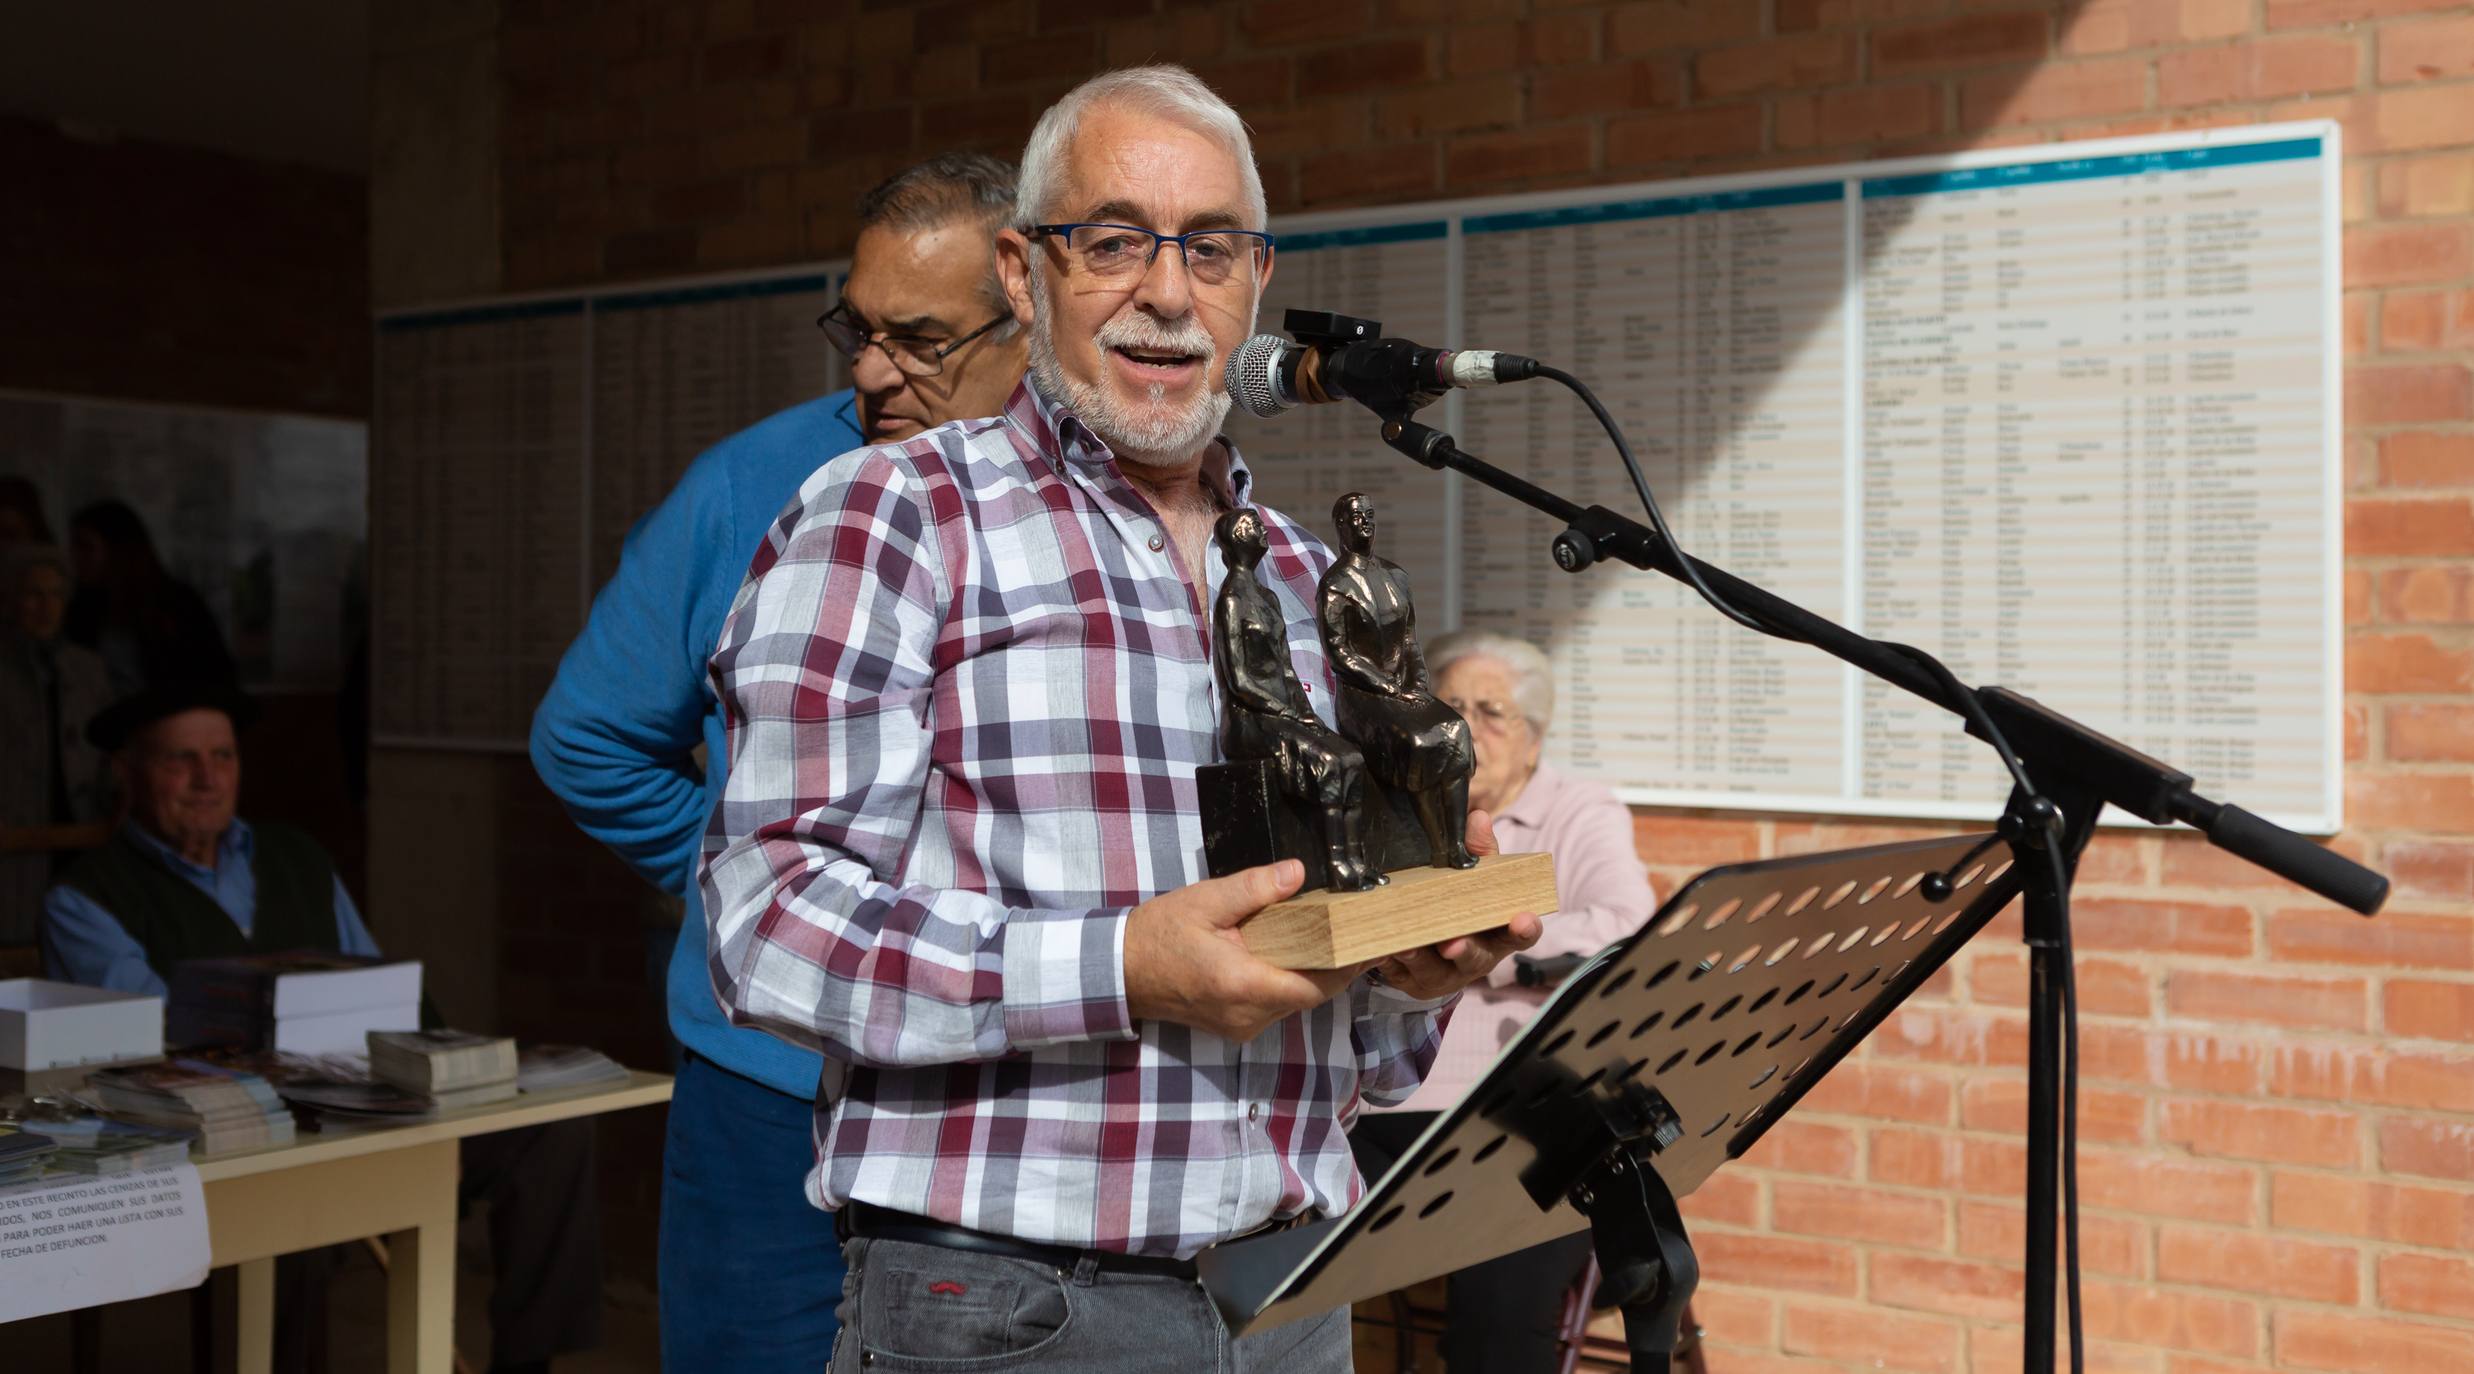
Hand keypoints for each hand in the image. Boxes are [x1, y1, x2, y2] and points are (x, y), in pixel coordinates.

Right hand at [1124, 860, 1369, 1041]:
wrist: (1121, 972)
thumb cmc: (1160, 934)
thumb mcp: (1206, 900)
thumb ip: (1254, 888)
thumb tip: (1297, 873)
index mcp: (1243, 985)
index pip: (1315, 987)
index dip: (1347, 967)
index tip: (1370, 943)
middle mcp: (1248, 1015)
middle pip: (1309, 995)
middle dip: (1333, 967)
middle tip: (1354, 932)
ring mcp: (1241, 1026)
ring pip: (1293, 1002)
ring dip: (1310, 974)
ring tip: (1329, 938)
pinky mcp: (1236, 1027)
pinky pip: (1275, 1005)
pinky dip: (1288, 982)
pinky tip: (1291, 954)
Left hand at [1373, 809, 1542, 999]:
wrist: (1430, 946)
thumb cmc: (1462, 905)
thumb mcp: (1475, 879)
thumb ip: (1479, 852)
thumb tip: (1478, 818)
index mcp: (1497, 934)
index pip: (1520, 935)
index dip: (1525, 929)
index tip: (1524, 919)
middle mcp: (1475, 960)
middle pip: (1475, 958)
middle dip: (1465, 950)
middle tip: (1454, 943)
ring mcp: (1443, 975)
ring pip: (1432, 969)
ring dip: (1419, 957)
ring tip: (1405, 944)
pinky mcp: (1411, 981)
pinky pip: (1397, 974)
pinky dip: (1387, 961)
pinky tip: (1378, 949)